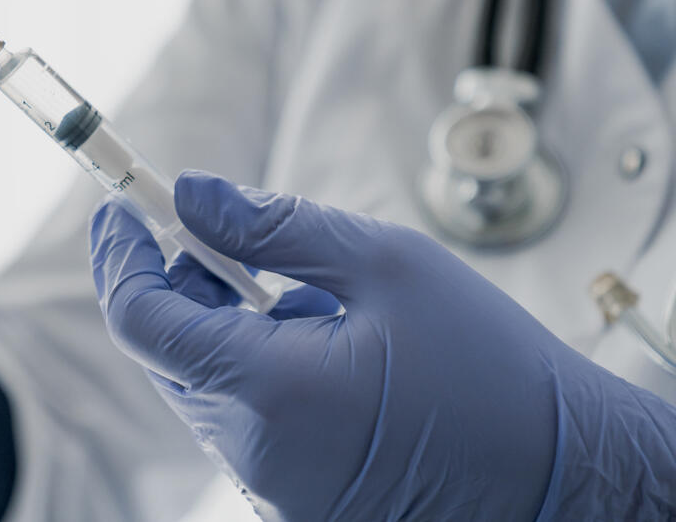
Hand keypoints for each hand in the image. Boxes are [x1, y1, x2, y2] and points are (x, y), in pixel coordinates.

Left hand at [90, 170, 675, 520]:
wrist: (565, 476)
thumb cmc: (491, 368)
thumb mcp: (387, 264)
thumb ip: (273, 224)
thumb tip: (191, 193)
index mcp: (273, 393)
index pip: (142, 321)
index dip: (119, 257)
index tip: (119, 207)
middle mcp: (257, 455)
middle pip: (165, 352)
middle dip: (176, 281)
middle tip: (214, 230)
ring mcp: (272, 490)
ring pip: (201, 385)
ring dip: (222, 325)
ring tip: (308, 301)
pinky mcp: (292, 501)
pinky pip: (240, 421)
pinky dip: (252, 368)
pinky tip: (323, 348)